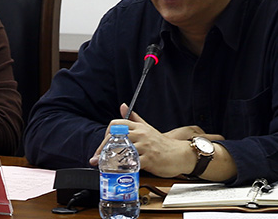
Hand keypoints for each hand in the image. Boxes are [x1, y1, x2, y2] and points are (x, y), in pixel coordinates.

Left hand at [89, 104, 223, 177]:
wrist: (180, 154)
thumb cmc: (162, 143)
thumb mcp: (147, 128)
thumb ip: (134, 119)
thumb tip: (122, 106)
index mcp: (139, 127)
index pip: (116, 124)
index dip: (107, 134)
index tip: (104, 145)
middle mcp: (141, 135)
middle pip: (115, 136)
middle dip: (103, 148)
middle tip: (97, 158)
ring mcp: (145, 147)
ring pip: (122, 149)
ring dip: (110, 159)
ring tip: (103, 166)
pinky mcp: (149, 160)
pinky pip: (133, 163)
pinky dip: (123, 168)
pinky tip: (118, 171)